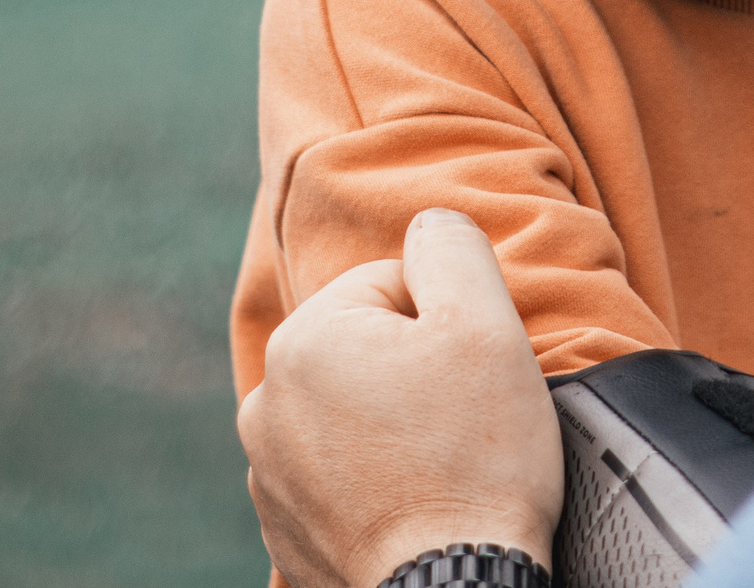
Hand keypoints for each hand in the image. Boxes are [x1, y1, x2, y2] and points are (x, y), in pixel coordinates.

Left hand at [238, 208, 564, 587]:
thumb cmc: (476, 459)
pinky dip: (375, 476)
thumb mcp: (487, 324)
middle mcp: (266, 402)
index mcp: (306, 340)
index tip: (473, 372)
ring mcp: (267, 472)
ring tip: (441, 462)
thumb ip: (452, 247)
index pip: (391, 283)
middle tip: (465, 418)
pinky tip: (415, 499)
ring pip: (352, 407)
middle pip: (367, 344)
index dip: (449, 318)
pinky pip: (337, 471)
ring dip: (395, 420)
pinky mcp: (284, 528)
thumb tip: (430, 226)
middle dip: (417, 368)